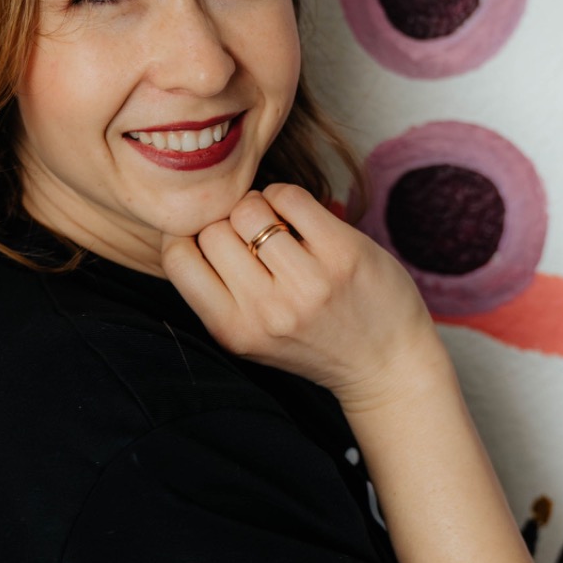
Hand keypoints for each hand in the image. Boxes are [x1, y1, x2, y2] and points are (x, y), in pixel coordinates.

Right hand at [160, 183, 442, 411]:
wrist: (386, 366)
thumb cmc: (313, 341)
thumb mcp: (252, 335)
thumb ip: (219, 291)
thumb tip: (189, 222)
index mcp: (233, 331)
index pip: (175, 258)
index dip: (188, 237)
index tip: (212, 241)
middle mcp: (266, 311)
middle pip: (211, 229)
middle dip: (227, 224)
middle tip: (254, 240)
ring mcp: (307, 283)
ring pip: (248, 208)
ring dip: (259, 208)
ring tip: (279, 230)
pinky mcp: (342, 255)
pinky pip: (290, 196)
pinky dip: (288, 198)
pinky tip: (302, 220)